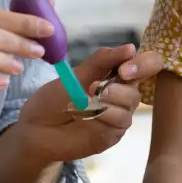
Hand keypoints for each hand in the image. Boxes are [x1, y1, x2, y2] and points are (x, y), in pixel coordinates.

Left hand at [19, 45, 161, 161]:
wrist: (35, 128)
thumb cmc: (54, 99)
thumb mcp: (76, 74)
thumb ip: (102, 61)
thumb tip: (131, 47)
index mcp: (115, 76)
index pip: (146, 65)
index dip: (144, 64)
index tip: (124, 68)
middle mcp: (122, 95)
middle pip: (138, 86)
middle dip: (119, 85)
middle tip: (94, 86)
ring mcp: (118, 116)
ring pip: (131, 104)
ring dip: (111, 99)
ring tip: (86, 101)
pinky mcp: (112, 134)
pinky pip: (120, 122)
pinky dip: (106, 115)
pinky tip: (89, 115)